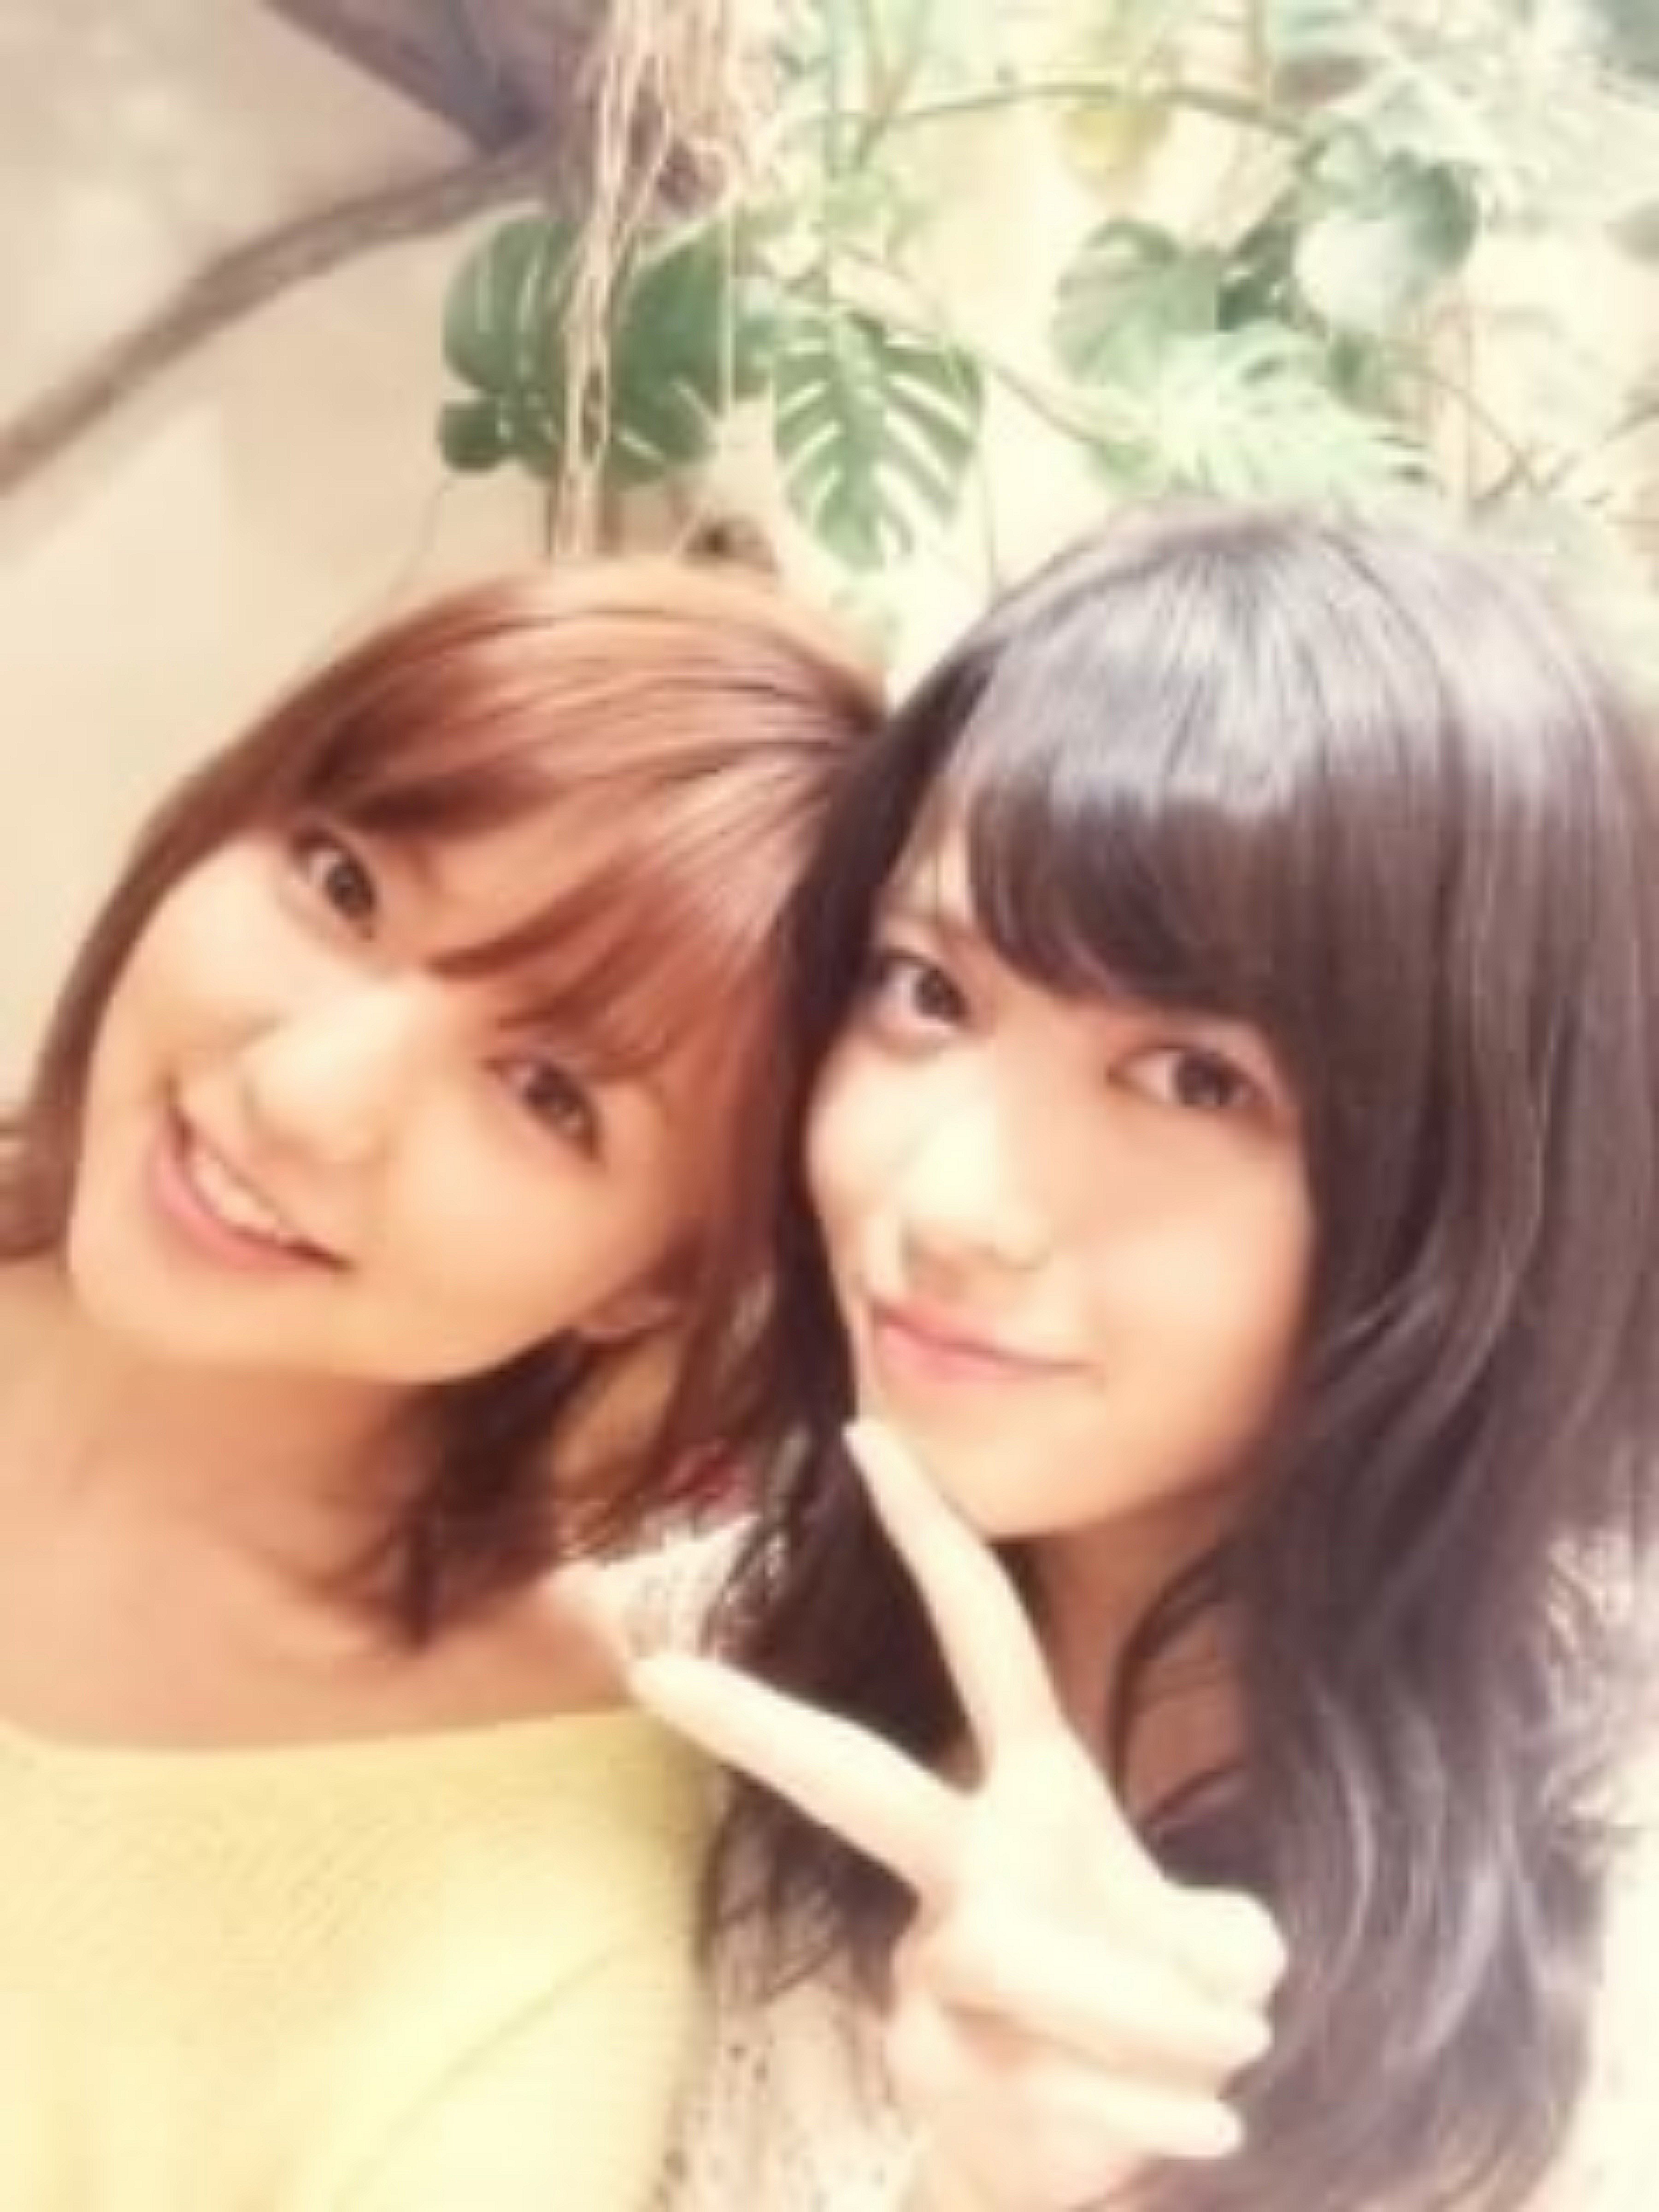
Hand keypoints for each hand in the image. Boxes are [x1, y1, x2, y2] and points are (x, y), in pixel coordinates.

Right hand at [629, 1420, 1283, 2211]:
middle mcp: (962, 1861)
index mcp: (1033, 1791)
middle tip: (658, 1671)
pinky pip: (1055, 2082)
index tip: (868, 1436)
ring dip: (1151, 2024)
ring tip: (1216, 2069)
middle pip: (856, 1780)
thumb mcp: (1231, 1967)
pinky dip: (1155, 2118)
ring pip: (1016, 1962)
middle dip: (757, 1724)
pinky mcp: (924, 2065)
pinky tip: (1196, 2137)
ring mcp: (928, 1964)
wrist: (1088, 2156)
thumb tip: (1219, 2000)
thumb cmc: (1155, 2019)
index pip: (981, 1634)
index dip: (931, 1533)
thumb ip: (1235, 1959)